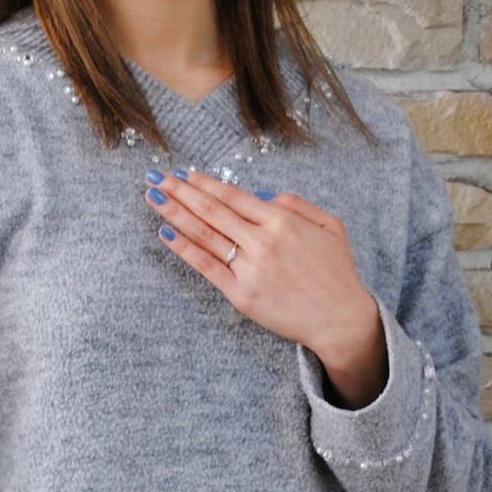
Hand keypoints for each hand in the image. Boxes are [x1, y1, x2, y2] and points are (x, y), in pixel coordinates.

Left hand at [143, 167, 387, 409]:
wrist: (339, 319)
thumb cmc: (336, 272)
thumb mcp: (329, 225)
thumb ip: (296, 204)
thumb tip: (261, 195)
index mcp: (282, 220)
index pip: (233, 195)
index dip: (205, 182)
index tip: (184, 173)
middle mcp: (262, 241)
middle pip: (212, 209)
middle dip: (180, 191)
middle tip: (155, 177)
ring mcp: (250, 268)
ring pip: (204, 234)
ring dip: (174, 213)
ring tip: (153, 197)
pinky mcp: (241, 294)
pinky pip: (206, 266)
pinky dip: (184, 249)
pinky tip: (166, 233)